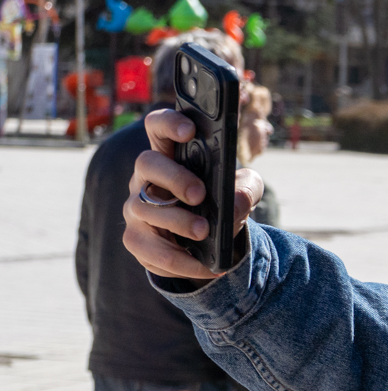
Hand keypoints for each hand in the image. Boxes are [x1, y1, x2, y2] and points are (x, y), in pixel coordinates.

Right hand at [123, 109, 262, 279]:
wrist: (210, 244)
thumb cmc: (219, 204)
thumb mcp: (242, 192)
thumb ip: (247, 188)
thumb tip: (238, 199)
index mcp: (170, 155)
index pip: (158, 127)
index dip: (169, 123)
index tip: (189, 130)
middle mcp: (146, 178)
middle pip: (147, 163)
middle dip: (173, 177)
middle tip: (199, 194)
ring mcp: (136, 208)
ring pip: (145, 209)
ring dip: (178, 221)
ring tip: (205, 232)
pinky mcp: (137, 240)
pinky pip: (152, 251)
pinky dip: (183, 262)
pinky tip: (208, 267)